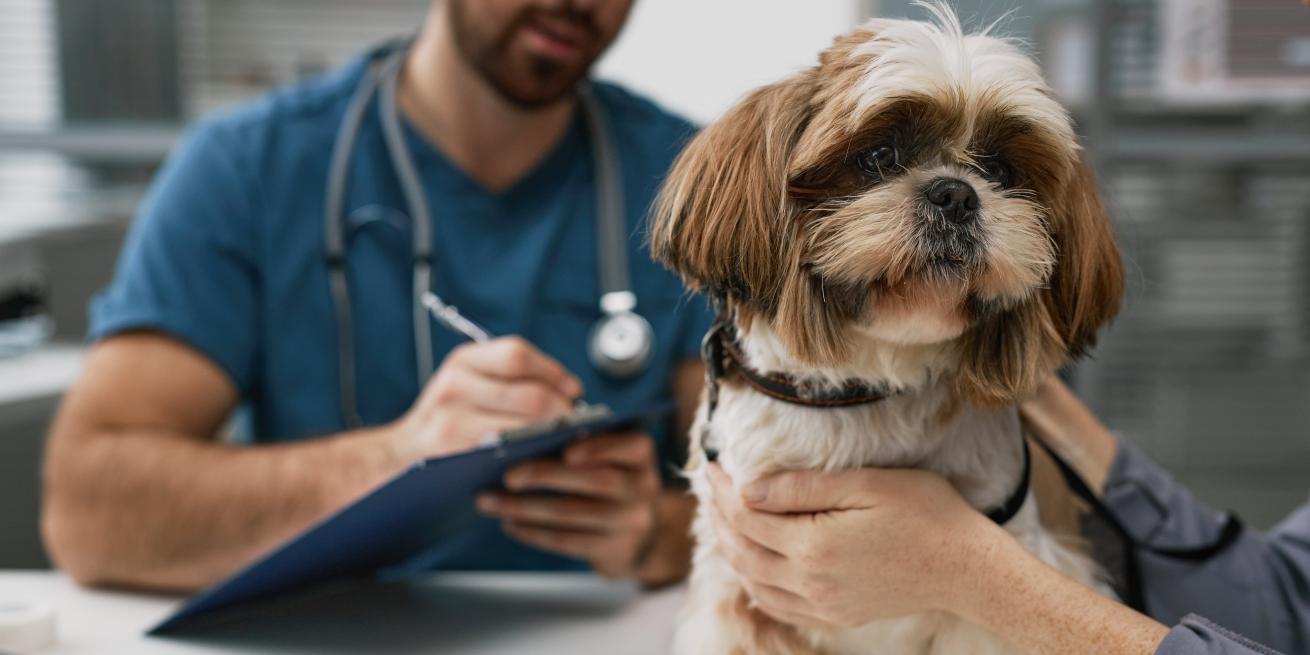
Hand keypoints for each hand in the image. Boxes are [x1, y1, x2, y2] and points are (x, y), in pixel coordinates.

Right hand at [385, 337, 582, 461]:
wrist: (399, 456)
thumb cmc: (448, 421)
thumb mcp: (469, 385)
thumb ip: (511, 380)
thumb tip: (571, 391)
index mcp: (463, 360)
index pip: (518, 354)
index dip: (553, 372)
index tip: (573, 389)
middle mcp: (454, 383)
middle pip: (529, 393)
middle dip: (561, 410)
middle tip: (574, 422)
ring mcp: (451, 418)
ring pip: (523, 424)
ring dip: (552, 434)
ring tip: (562, 439)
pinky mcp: (453, 450)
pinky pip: (507, 450)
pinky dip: (531, 453)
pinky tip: (539, 457)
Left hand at [476, 432, 662, 577]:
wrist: (640, 534)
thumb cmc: (611, 481)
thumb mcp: (612, 457)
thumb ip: (583, 444)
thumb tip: (524, 443)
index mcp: (642, 455)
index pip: (630, 445)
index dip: (599, 448)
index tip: (566, 451)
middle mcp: (643, 487)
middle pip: (594, 481)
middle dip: (545, 475)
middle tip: (507, 475)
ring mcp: (629, 522)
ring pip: (571, 513)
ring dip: (524, 507)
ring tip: (489, 502)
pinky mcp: (611, 550)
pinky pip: (565, 540)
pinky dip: (533, 531)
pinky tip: (509, 523)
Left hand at [706, 463, 1011, 628]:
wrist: (967, 568)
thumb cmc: (925, 514)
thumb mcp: (865, 485)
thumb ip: (802, 489)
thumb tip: (748, 491)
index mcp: (814, 545)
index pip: (747, 516)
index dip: (724, 490)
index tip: (712, 466)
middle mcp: (810, 582)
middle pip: (743, 551)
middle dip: (720, 518)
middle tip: (711, 489)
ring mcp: (822, 605)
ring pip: (754, 580)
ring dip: (732, 550)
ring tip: (723, 520)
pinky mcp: (836, 616)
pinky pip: (779, 605)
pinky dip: (756, 584)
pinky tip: (752, 567)